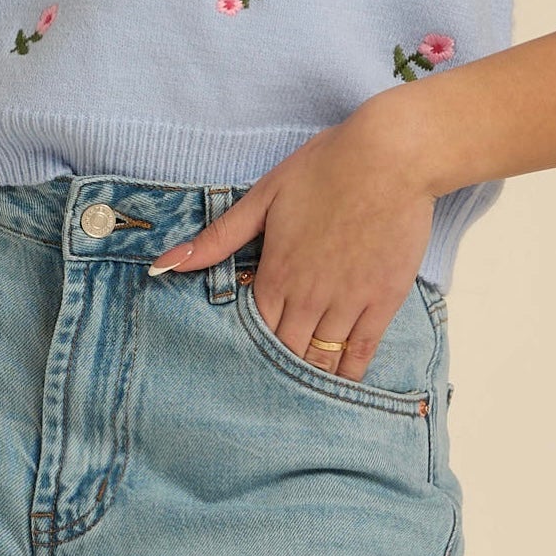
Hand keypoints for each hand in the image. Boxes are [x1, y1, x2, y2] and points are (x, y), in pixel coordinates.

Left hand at [149, 99, 434, 379]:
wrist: (392, 158)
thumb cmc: (325, 168)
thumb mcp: (263, 197)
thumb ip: (217, 239)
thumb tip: (163, 265)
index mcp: (276, 274)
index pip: (253, 332)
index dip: (244, 352)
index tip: (236, 366)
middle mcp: (309, 297)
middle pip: (285, 354)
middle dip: (273, 374)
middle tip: (262, 392)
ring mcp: (349, 301)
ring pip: (322, 359)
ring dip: (307, 378)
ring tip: (296, 398)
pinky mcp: (384, 301)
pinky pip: (362, 352)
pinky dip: (348, 374)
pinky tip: (339, 386)